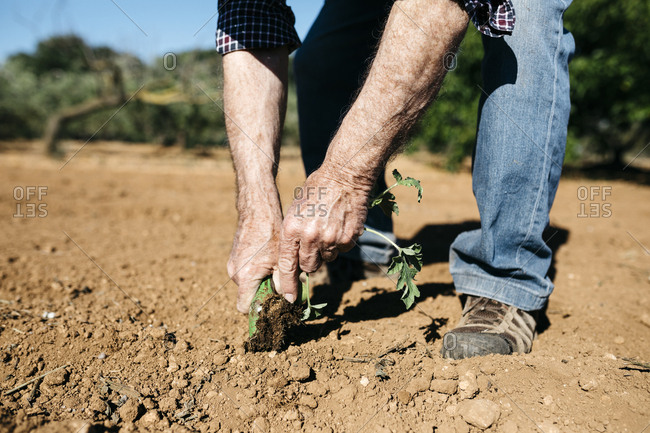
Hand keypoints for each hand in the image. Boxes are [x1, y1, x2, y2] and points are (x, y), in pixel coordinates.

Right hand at [227, 211, 281, 313]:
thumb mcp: (282, 261)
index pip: (245, 307)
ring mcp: (232, 265)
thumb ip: (283, 283)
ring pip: (248, 284)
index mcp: (245, 277)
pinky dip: (257, 271)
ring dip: (262, 281)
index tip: (274, 303)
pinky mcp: (235, 258)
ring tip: (276, 267)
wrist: (257, 211)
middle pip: (248, 295)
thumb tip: (288, 300)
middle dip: (264, 293)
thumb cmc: (271, 234)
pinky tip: (269, 259)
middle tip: (281, 283)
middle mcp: (234, 274)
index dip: (260, 309)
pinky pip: (246, 273)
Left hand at [276, 166, 371, 300]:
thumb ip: (294, 235)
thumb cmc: (317, 188)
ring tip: (327, 227)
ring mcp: (331, 239)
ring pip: (326, 259)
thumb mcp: (296, 209)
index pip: (287, 265)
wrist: (345, 175)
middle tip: (313, 246)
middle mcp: (310, 237)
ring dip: (326, 250)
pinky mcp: (348, 238)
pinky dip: (340, 242)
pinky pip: (341, 250)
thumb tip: (295, 260)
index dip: (287, 284)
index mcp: (292, 229)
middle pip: (308, 266)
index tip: (288, 298)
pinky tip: (339, 224)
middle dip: (309, 262)